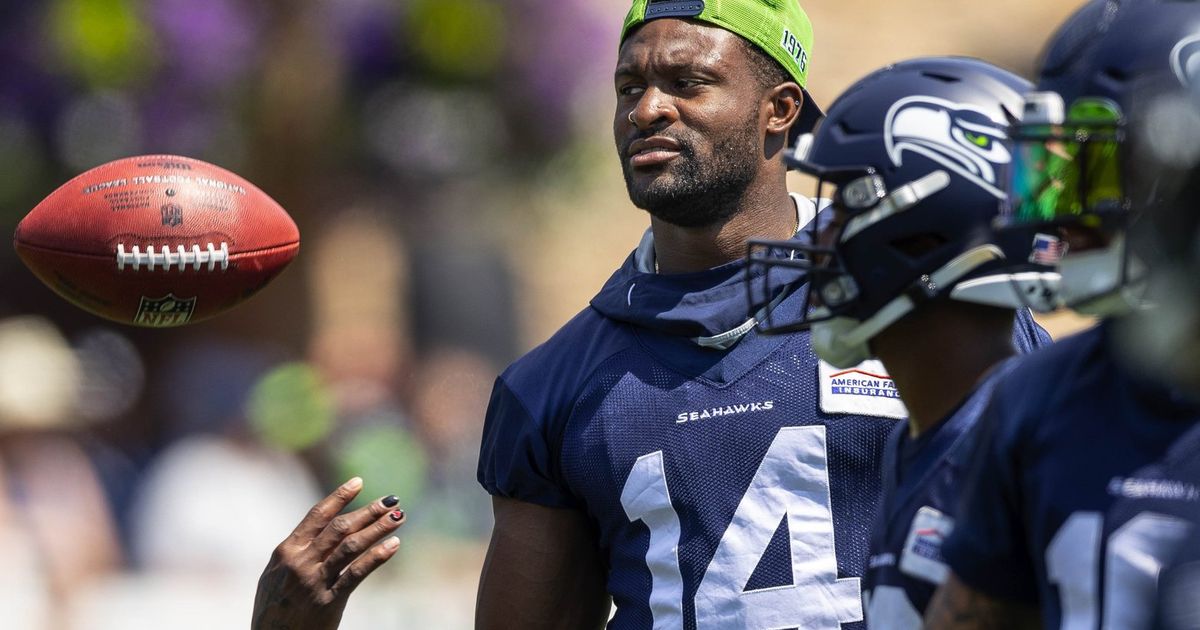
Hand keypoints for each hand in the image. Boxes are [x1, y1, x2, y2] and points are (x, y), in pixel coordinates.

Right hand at [251, 477, 406, 629]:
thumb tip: (319, 532)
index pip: (316, 516)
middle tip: (392, 500)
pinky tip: (394, 545)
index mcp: (286, 551)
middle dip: (368, 511)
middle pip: (339, 528)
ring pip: (351, 546)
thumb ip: (296, 554)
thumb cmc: (274, 610)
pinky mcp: (328, 600)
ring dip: (378, 528)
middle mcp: (300, 562)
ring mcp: (314, 580)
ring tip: (399, 517)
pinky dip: (377, 556)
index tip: (359, 482)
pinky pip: (357, 573)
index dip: (339, 497)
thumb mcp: (275, 576)